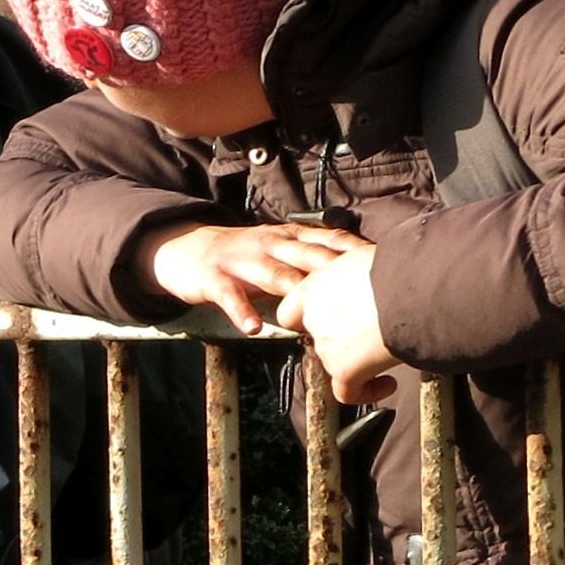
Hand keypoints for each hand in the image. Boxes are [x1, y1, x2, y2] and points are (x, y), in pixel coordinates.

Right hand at [138, 218, 369, 335]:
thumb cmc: (239, 255)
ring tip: (316, 310)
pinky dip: (242, 312)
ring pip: (273, 274)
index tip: (379, 261)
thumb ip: (309, 260)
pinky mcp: (214, 278)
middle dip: (334, 268)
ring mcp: (241, 261)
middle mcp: (268, 244)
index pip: (326, 239)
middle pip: (306, 255)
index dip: (352, 249)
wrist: (184, 247)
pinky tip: (253, 328)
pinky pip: (230, 296)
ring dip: (295, 290)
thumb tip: (352, 275)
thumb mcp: (277, 249)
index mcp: (286, 237)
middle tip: (361, 284)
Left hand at [278, 246, 398, 402]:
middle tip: (370, 331)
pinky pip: (348, 392)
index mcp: (316, 285)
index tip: (330, 319)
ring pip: (334, 361)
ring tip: (388, 350)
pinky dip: (367, 391)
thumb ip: (355, 272)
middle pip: (317, 337)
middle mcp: (315, 316)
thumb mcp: (368, 258)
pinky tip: (387, 383)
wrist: (418, 290)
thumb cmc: (402, 267)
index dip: (308, 318)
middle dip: (342, 337)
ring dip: (358, 360)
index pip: (291, 310)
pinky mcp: (345, 370)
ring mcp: (327, 346)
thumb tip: (367, 275)